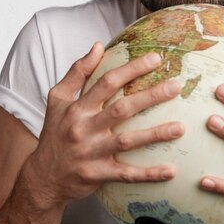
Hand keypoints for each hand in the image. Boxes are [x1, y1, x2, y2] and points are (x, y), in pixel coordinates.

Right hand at [23, 42, 184, 209]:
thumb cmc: (54, 133)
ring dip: (155, 134)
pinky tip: (171, 171)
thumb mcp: (58, 99)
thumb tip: (98, 46)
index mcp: (78, 108)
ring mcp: (92, 153)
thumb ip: (77, 72)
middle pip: (122, 109)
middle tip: (175, 87)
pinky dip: (149, 174)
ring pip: (128, 141)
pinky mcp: (98, 175)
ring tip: (180, 127)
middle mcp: (85, 129)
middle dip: (150, 97)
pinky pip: (127, 174)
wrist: (42, 177)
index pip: (107, 83)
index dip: (132, 69)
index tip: (155, 59)